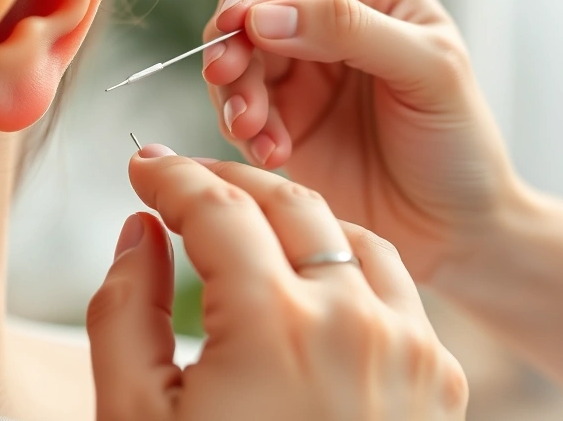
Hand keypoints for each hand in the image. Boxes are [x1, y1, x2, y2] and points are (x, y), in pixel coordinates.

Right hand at [87, 145, 467, 420]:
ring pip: (347, 234)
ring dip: (289, 215)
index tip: (143, 167)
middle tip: (182, 183)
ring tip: (239, 223)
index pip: (215, 207)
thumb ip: (123, 308)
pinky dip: (342, 261)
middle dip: (227, 180)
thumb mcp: (134, 417)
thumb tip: (140, 231)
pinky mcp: (440, 380)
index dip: (170, 177)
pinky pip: (392, 285)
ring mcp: (411, 350)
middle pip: (287, 202)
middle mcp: (357, 324)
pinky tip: (303, 276)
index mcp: (276, 329)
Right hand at [202, 0, 519, 281]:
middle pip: (253, 14)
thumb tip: (264, 16)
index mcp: (375, 0)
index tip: (236, 20)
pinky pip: (242, 116)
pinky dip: (245, 133)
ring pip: (239, 66)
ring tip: (251, 130)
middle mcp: (332, 34)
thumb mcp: (428, 71)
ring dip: (234, 94)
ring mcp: (304, 83)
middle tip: (225, 77)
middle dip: (233, 44)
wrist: (456, 234)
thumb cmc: (460, 147)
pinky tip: (271, 155)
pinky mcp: (285, 130)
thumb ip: (350, 30)